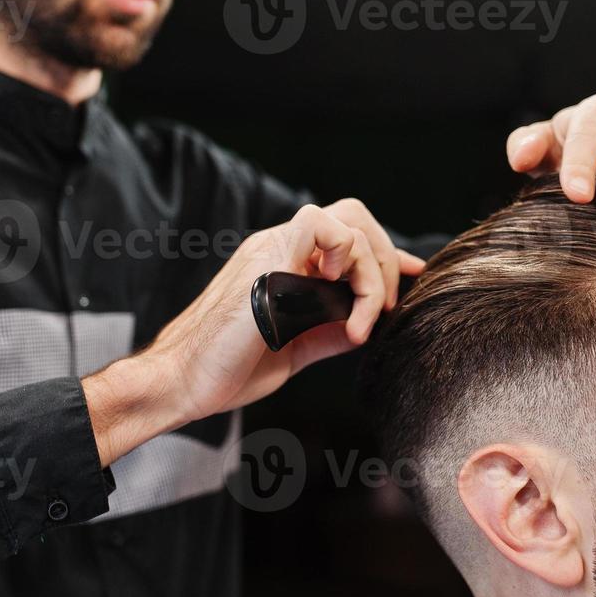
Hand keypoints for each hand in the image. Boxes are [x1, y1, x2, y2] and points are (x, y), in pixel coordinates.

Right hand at [83, 201, 423, 463]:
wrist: (182, 380)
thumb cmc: (228, 368)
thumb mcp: (295, 349)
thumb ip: (330, 330)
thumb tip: (367, 323)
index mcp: (287, 263)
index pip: (349, 235)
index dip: (388, 254)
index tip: (413, 278)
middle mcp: (282, 247)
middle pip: (355, 216)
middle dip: (386, 259)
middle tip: (385, 309)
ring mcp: (273, 249)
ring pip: (346, 220)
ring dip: (371, 269)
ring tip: (363, 320)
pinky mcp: (267, 261)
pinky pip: (319, 226)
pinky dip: (347, 257)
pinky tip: (344, 303)